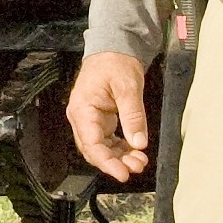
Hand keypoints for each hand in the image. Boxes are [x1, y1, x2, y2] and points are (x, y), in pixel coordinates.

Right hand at [66, 50, 151, 182]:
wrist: (113, 48)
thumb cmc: (115, 63)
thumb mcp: (128, 87)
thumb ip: (133, 115)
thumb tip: (139, 143)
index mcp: (82, 109)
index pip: (91, 144)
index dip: (107, 163)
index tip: (124, 174)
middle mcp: (82, 117)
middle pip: (94, 150)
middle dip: (115, 162)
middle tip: (138, 166)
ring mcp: (89, 119)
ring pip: (101, 148)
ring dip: (119, 157)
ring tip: (140, 160)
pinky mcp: (99, 119)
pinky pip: (107, 141)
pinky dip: (120, 149)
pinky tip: (134, 150)